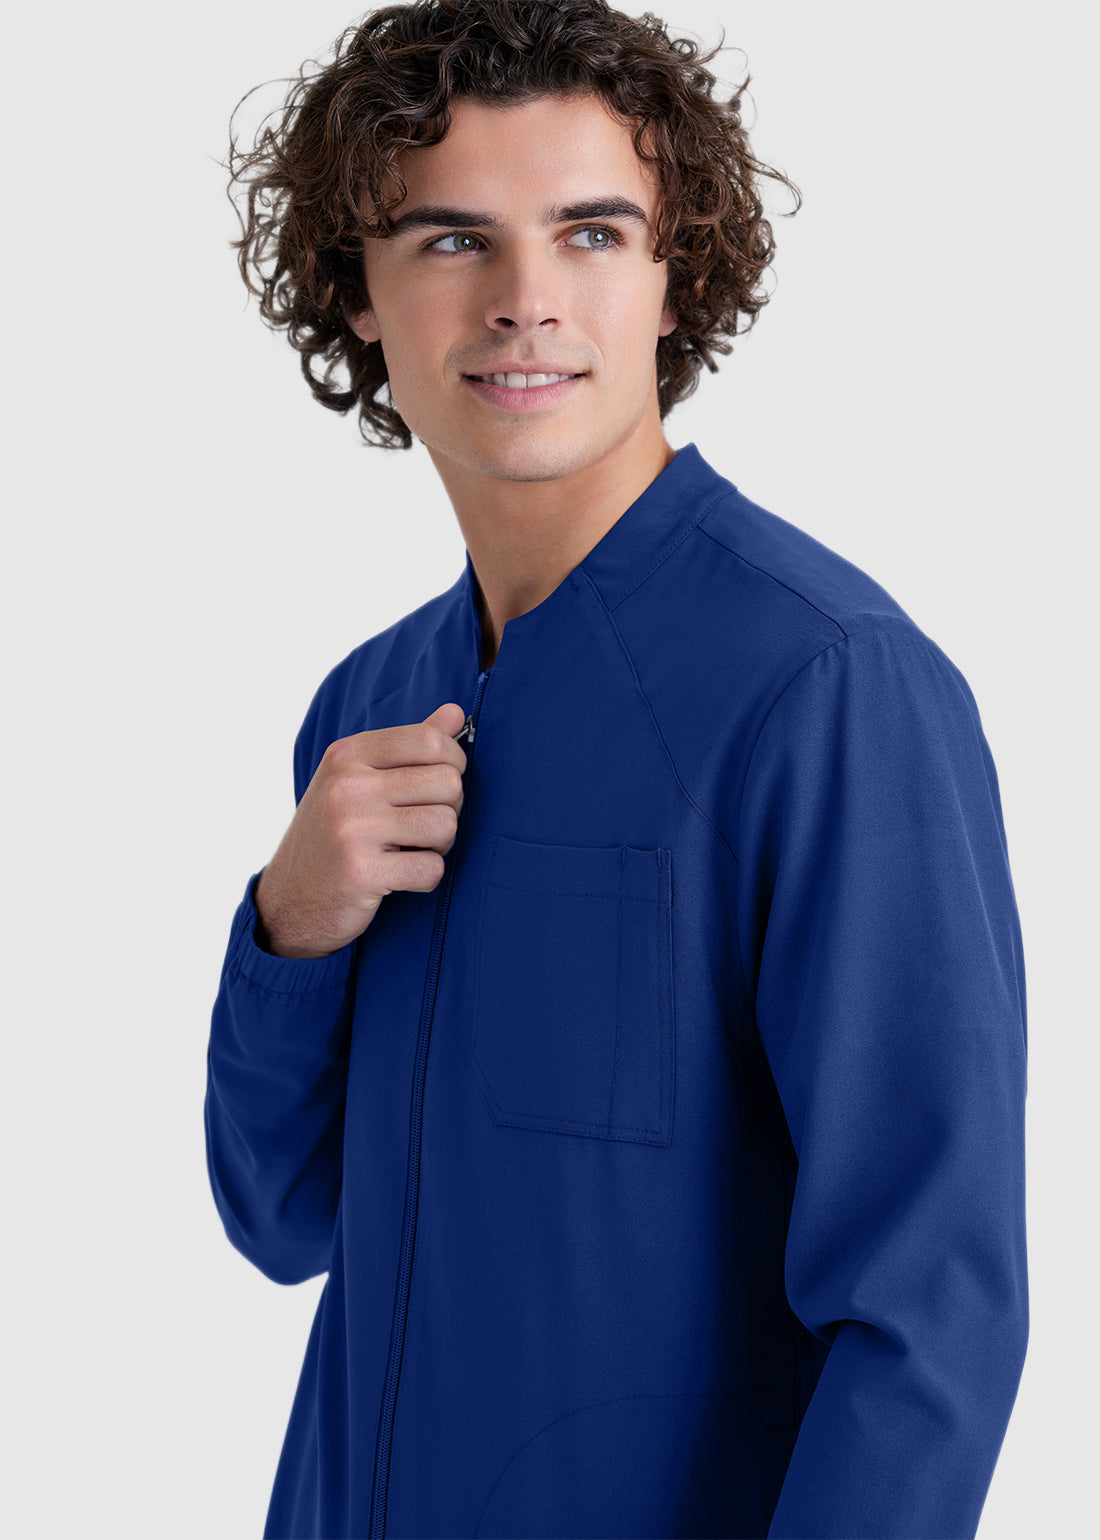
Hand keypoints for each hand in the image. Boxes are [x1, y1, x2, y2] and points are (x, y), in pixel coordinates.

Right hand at [254, 701, 468, 957]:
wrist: (288, 901)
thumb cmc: (333, 835)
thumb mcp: (358, 779)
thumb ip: (410, 745)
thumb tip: (457, 713)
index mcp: (347, 755)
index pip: (431, 740)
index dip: (452, 764)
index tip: (436, 786)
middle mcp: (347, 786)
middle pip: (448, 782)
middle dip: (448, 808)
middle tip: (421, 826)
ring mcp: (351, 829)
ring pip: (446, 825)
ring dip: (439, 845)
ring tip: (410, 850)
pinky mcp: (360, 873)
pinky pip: (431, 869)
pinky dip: (425, 878)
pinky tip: (399, 877)